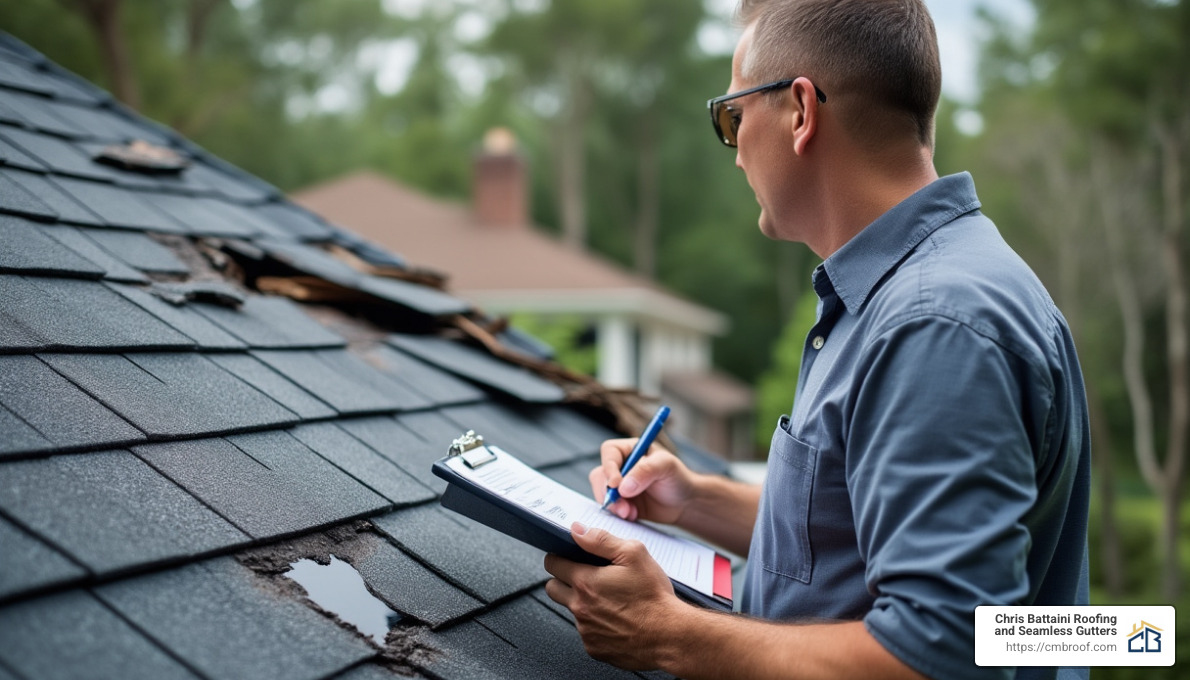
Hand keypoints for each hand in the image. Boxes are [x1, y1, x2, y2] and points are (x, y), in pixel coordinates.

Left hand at [544, 522, 689, 668]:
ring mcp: (586, 630)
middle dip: (563, 580)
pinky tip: (617, 619)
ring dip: (583, 603)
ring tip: (610, 599)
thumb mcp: (634, 554)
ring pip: (572, 611)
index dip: (559, 557)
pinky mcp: (594, 648)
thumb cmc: (654, 597)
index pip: (553, 564)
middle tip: (584, 577)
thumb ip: (601, 539)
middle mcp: (580, 607)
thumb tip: (577, 531)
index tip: (567, 557)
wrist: (670, 636)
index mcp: (586, 582)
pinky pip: (586, 632)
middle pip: (552, 588)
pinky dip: (596, 624)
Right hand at [591, 438, 696, 523]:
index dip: (609, 467)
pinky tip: (632, 516)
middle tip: (622, 505)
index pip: (610, 452)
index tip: (616, 484)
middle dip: (607, 492)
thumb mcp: (666, 466)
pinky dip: (617, 513)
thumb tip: (623, 486)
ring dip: (613, 505)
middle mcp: (621, 466)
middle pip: (600, 474)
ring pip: (602, 493)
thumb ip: (646, 470)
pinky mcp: (620, 502)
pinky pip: (609, 508)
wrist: (684, 503)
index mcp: (630, 450)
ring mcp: (619, 486)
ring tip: (629, 513)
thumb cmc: (678, 478)